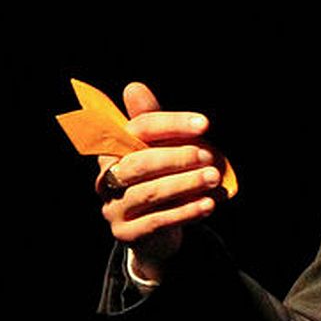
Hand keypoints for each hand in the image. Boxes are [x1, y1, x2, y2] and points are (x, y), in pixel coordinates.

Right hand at [97, 81, 225, 267]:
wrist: (153, 232)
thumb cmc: (159, 180)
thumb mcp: (159, 149)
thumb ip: (154, 124)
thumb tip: (134, 87)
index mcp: (113, 149)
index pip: (138, 129)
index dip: (171, 124)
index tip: (204, 124)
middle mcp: (107, 177)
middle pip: (138, 163)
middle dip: (177, 158)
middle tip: (209, 156)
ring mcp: (114, 207)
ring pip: (149, 193)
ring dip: (185, 184)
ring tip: (213, 178)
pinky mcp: (126, 233)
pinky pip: (157, 221)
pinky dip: (185, 211)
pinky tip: (208, 204)